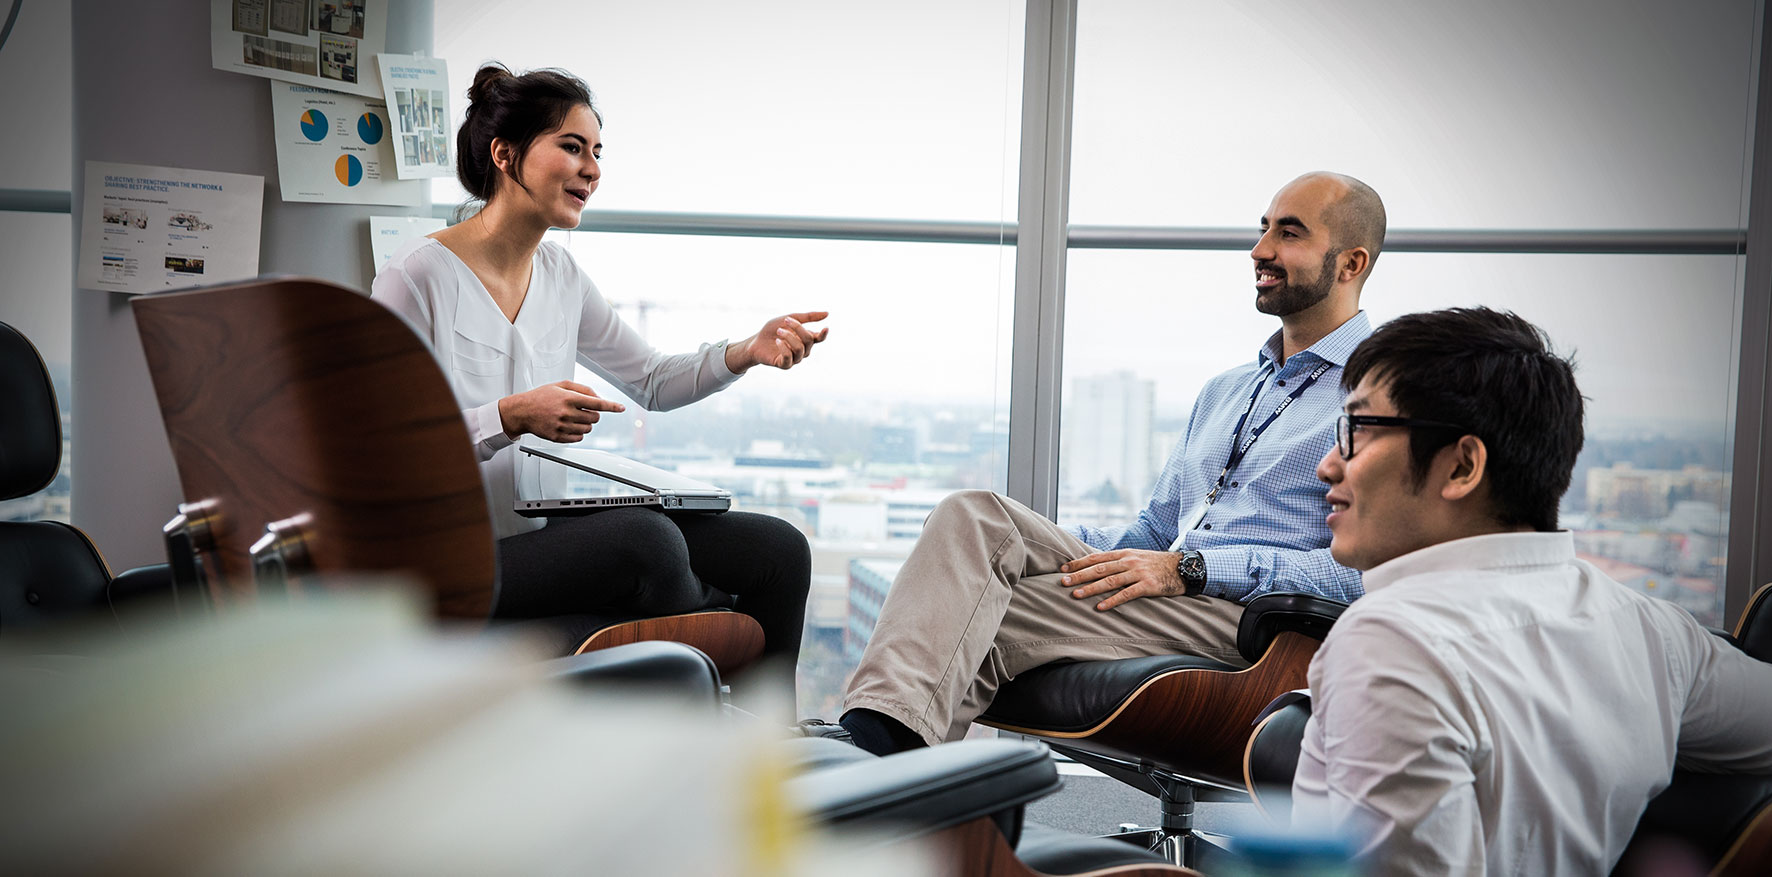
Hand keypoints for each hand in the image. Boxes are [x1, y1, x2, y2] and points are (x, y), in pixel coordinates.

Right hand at [497, 380, 624, 441]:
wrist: (522, 411)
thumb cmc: (542, 396)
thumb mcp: (561, 385)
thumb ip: (582, 389)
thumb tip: (598, 397)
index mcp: (568, 398)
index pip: (596, 403)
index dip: (611, 406)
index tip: (621, 408)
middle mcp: (565, 412)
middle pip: (594, 418)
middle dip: (593, 414)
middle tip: (583, 410)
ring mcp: (561, 426)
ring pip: (588, 429)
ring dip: (585, 424)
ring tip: (573, 417)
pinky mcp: (557, 437)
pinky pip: (578, 438)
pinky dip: (578, 432)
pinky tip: (569, 425)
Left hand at [728, 311, 829, 371]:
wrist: (756, 341)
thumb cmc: (773, 330)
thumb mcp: (789, 319)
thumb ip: (807, 317)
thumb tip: (827, 314)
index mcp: (805, 340)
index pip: (818, 339)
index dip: (823, 334)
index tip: (825, 328)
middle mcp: (803, 350)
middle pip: (808, 340)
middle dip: (797, 328)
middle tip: (786, 320)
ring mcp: (795, 359)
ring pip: (800, 348)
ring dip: (789, 337)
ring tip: (779, 330)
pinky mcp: (785, 365)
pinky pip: (789, 357)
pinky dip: (784, 347)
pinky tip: (777, 341)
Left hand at [1059, 550, 1186, 611]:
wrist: (1183, 568)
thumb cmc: (1157, 564)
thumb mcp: (1137, 557)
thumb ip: (1119, 561)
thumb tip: (1098, 567)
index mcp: (1124, 554)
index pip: (1096, 557)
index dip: (1079, 562)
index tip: (1063, 568)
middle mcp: (1129, 561)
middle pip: (1099, 568)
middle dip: (1079, 575)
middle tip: (1063, 582)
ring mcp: (1138, 573)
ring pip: (1110, 580)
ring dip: (1091, 588)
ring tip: (1076, 595)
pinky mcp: (1148, 586)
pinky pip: (1126, 594)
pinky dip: (1112, 601)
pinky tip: (1100, 607)